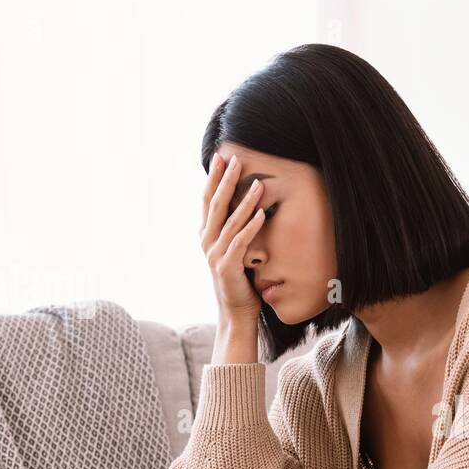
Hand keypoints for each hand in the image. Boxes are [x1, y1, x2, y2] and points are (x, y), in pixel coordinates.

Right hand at [201, 152, 265, 331]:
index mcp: (206, 234)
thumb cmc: (238, 279)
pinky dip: (251, 226)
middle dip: (226, 180)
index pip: (208, 200)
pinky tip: (262, 213)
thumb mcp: (232, 250)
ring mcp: (215, 254)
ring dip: (244, 200)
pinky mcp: (227, 267)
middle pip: (215, 205)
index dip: (214, 178)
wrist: (235, 311)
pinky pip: (241, 242)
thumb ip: (232, 230)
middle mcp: (207, 241)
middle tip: (236, 159)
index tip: (221, 157)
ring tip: (258, 183)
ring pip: (230, 221)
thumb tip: (241, 205)